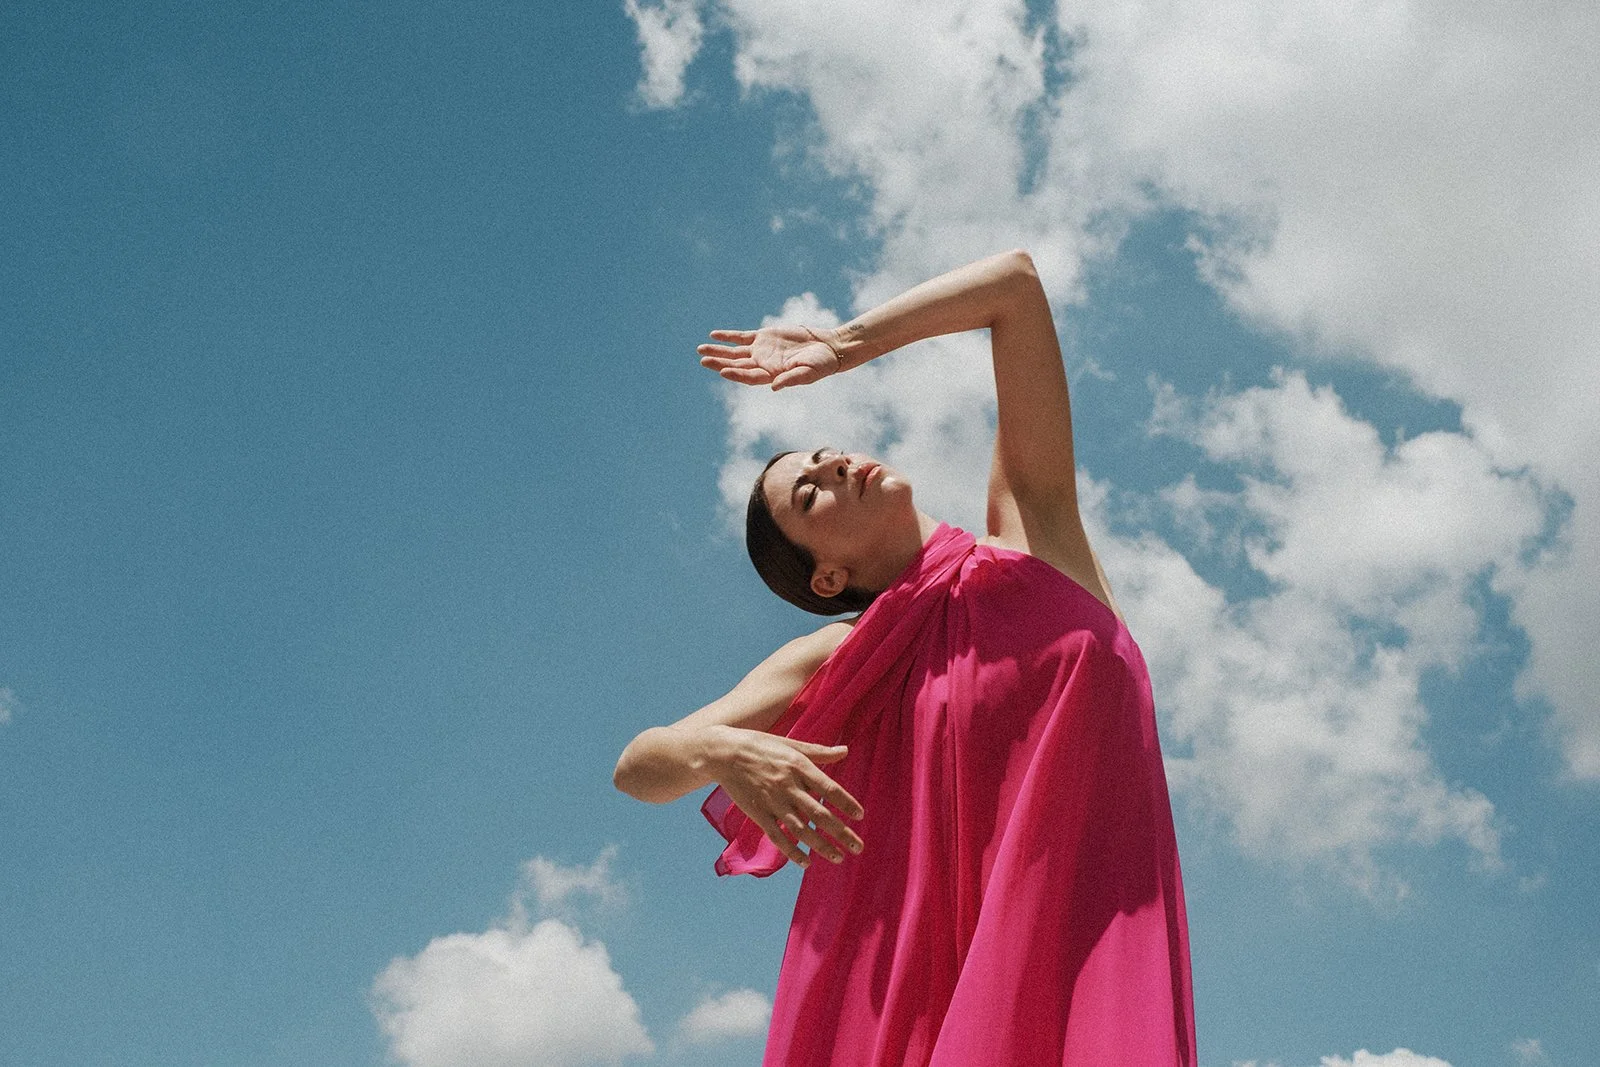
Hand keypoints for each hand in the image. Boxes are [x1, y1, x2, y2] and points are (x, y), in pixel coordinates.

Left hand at [697, 325, 842, 390]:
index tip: (722, 370)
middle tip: (703, 360)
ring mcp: (762, 351)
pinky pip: (742, 337)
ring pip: (735, 352)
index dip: (735, 374)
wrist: (828, 347)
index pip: (748, 376)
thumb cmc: (821, 364)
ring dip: (719, 351)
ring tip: (701, 349)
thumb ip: (791, 379)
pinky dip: (729, 336)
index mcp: (771, 375)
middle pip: (736, 364)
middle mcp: (763, 365)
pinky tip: (714, 335)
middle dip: (719, 362)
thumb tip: (773, 387)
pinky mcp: (765, 337)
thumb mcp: (808, 373)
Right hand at [705, 727, 864, 866]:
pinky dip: (792, 851)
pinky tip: (806, 862)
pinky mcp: (758, 813)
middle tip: (858, 847)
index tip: (860, 816)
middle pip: (819, 814)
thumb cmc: (761, 745)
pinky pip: (778, 836)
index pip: (829, 788)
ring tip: (838, 858)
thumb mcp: (791, 744)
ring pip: (801, 829)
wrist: (724, 753)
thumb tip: (845, 750)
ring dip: (821, 846)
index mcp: (798, 766)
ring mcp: (773, 801)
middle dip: (841, 832)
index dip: (846, 803)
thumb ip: (819, 751)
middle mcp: (788, 785)